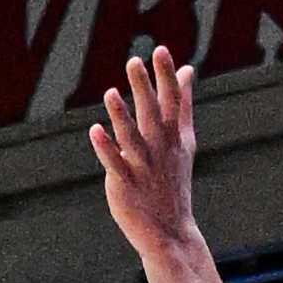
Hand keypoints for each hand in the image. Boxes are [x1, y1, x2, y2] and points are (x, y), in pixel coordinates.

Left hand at [90, 49, 198, 264]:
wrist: (171, 232)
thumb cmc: (173, 180)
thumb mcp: (183, 140)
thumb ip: (183, 104)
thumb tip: (187, 69)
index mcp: (173, 136)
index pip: (172, 101)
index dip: (166, 76)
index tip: (160, 50)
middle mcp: (160, 149)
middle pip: (151, 114)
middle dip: (143, 89)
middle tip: (134, 62)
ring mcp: (143, 168)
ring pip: (131, 138)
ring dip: (121, 117)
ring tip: (111, 93)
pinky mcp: (126, 186)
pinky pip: (115, 166)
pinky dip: (106, 150)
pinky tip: (95, 131)